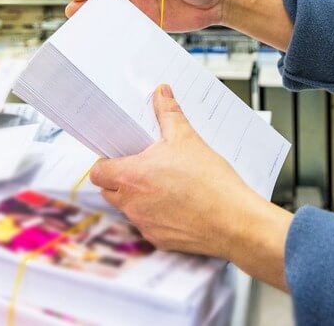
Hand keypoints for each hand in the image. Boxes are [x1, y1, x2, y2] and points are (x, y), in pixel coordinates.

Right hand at [66, 0, 229, 32]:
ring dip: (99, 15)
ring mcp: (146, 3)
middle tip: (71, 10)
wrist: (220, 1)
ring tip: (79, 22)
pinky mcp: (153, 19)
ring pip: (117, 9)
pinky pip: (131, 24)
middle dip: (90, 1)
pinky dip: (117, 29)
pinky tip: (104, 35)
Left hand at [89, 84, 291, 290]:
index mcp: (133, 176)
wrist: (234, 221)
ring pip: (128, 209)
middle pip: (109, 191)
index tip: (120, 156)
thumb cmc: (211, 183)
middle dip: (120, 179)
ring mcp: (144, 224)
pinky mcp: (159, 239)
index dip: (105, 162)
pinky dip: (157, 215)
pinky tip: (178, 205)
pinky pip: (148, 225)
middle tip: (143, 167)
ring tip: (166, 184)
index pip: (98, 172)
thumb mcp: (188, 139)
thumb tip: (161, 93)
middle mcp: (132, 203)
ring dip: (138, 197)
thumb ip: (169, 113)